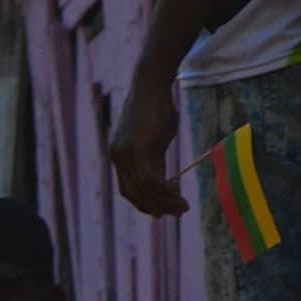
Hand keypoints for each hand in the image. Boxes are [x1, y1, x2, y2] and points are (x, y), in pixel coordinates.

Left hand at [105, 64, 188, 217]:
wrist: (151, 87)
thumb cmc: (157, 109)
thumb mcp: (154, 139)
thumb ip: (154, 160)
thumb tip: (164, 181)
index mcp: (119, 156)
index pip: (128, 189)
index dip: (145, 203)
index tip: (161, 212)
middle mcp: (117, 158)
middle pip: (134, 193)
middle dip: (156, 207)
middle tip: (177, 212)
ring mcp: (125, 154)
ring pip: (144, 189)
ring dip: (164, 202)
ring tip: (182, 206)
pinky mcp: (137, 149)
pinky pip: (149, 179)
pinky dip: (163, 190)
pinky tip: (177, 192)